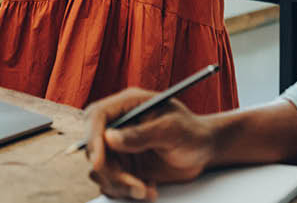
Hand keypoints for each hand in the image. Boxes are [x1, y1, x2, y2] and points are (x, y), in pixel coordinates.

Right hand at [85, 88, 216, 200]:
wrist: (203, 151)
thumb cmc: (192, 132)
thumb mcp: (172, 129)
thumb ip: (142, 133)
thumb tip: (109, 137)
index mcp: (128, 105)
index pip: (96, 116)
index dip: (92, 138)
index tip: (99, 162)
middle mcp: (119, 125)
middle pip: (93, 147)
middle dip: (110, 171)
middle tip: (135, 185)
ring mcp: (120, 147)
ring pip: (100, 170)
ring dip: (120, 185)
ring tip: (147, 189)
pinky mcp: (124, 166)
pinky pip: (111, 183)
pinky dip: (126, 192)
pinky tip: (149, 188)